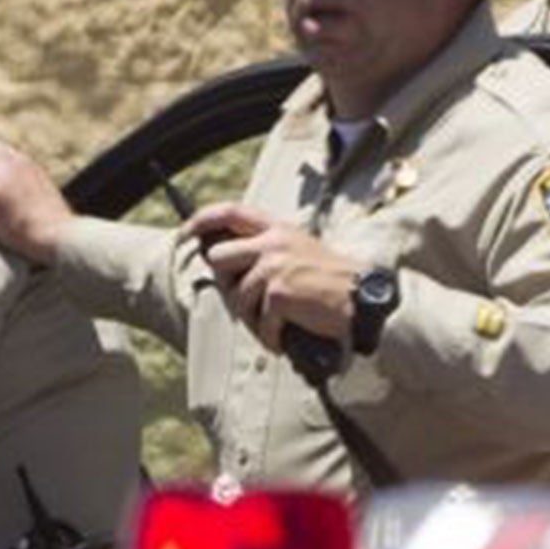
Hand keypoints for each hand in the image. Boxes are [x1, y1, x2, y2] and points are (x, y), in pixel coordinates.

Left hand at [189, 203, 358, 352]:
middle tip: (249, 303)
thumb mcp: (299, 250)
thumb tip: (223, 261)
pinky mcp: (278, 294)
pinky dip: (270, 336)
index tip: (186, 232)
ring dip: (253, 318)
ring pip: (236, 297)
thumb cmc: (332, 282)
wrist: (363, 301)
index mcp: (277, 229)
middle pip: (218, 258)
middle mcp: (273, 243)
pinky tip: (285, 336)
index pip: (231, 211)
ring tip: (276, 324)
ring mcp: (275, 267)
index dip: (202, 220)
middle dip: (228, 285)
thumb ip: (265, 249)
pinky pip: (258, 321)